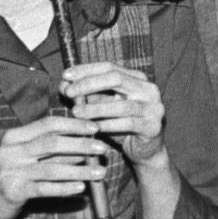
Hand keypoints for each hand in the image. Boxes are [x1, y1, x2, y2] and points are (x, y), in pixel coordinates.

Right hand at [0, 113, 114, 218]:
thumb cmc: (12, 176)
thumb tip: (85, 142)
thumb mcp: (26, 157)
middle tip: (103, 148)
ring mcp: (10, 171)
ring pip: (52, 167)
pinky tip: (82, 188)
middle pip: (52, 143)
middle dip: (81, 144)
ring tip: (100, 172)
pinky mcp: (13, 191)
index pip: (48, 124)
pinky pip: (45, 188)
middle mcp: (10, 151)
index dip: (74, 124)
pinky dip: (65, 188)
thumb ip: (50, 148)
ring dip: (80, 170)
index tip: (95, 128)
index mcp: (14, 136)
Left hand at [60, 58, 169, 174]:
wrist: (145, 150)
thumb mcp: (102, 107)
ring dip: (95, 108)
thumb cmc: (121, 125)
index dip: (87, 69)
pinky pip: (128, 124)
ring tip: (75, 112)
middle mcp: (148, 89)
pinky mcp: (153, 127)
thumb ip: (86, 95)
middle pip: (117, 78)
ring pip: (121, 104)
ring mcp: (153, 108)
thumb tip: (64, 85)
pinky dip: (108, 125)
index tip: (65, 75)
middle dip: (89, 84)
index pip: (109, 67)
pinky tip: (93, 128)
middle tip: (69, 92)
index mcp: (137, 78)